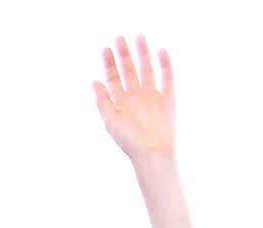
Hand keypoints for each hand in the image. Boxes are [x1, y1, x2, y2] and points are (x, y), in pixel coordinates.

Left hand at [92, 34, 174, 164]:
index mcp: (121, 103)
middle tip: (119, 38)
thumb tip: (94, 81)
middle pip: (129, 71)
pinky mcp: (167, 100)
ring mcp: (152, 97)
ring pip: (147, 70)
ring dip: (143, 54)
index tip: (106, 49)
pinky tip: (160, 51)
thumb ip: (102, 101)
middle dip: (124, 55)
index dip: (109, 64)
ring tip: (139, 37)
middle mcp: (136, 98)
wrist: (153, 154)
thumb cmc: (130, 142)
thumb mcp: (110, 121)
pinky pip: (167, 78)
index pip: (113, 78)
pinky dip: (165, 65)